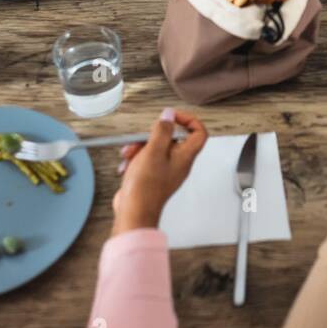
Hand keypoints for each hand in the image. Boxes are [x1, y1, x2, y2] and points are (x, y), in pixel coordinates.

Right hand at [112, 108, 208, 234]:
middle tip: (143, 139)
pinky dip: (136, 158)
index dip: (188, 120)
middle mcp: (178, 163)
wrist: (134, 211)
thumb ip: (162, 131)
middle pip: (171, 138)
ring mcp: (165, 170)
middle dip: (152, 135)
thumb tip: (168, 116)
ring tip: (130, 155)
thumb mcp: (153, 151)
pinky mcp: (152, 176)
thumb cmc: (146, 187)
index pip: (199, 132)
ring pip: (155, 148)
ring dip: (140, 147)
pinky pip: (146, 159)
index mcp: (185, 156)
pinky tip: (127, 165)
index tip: (171, 116)